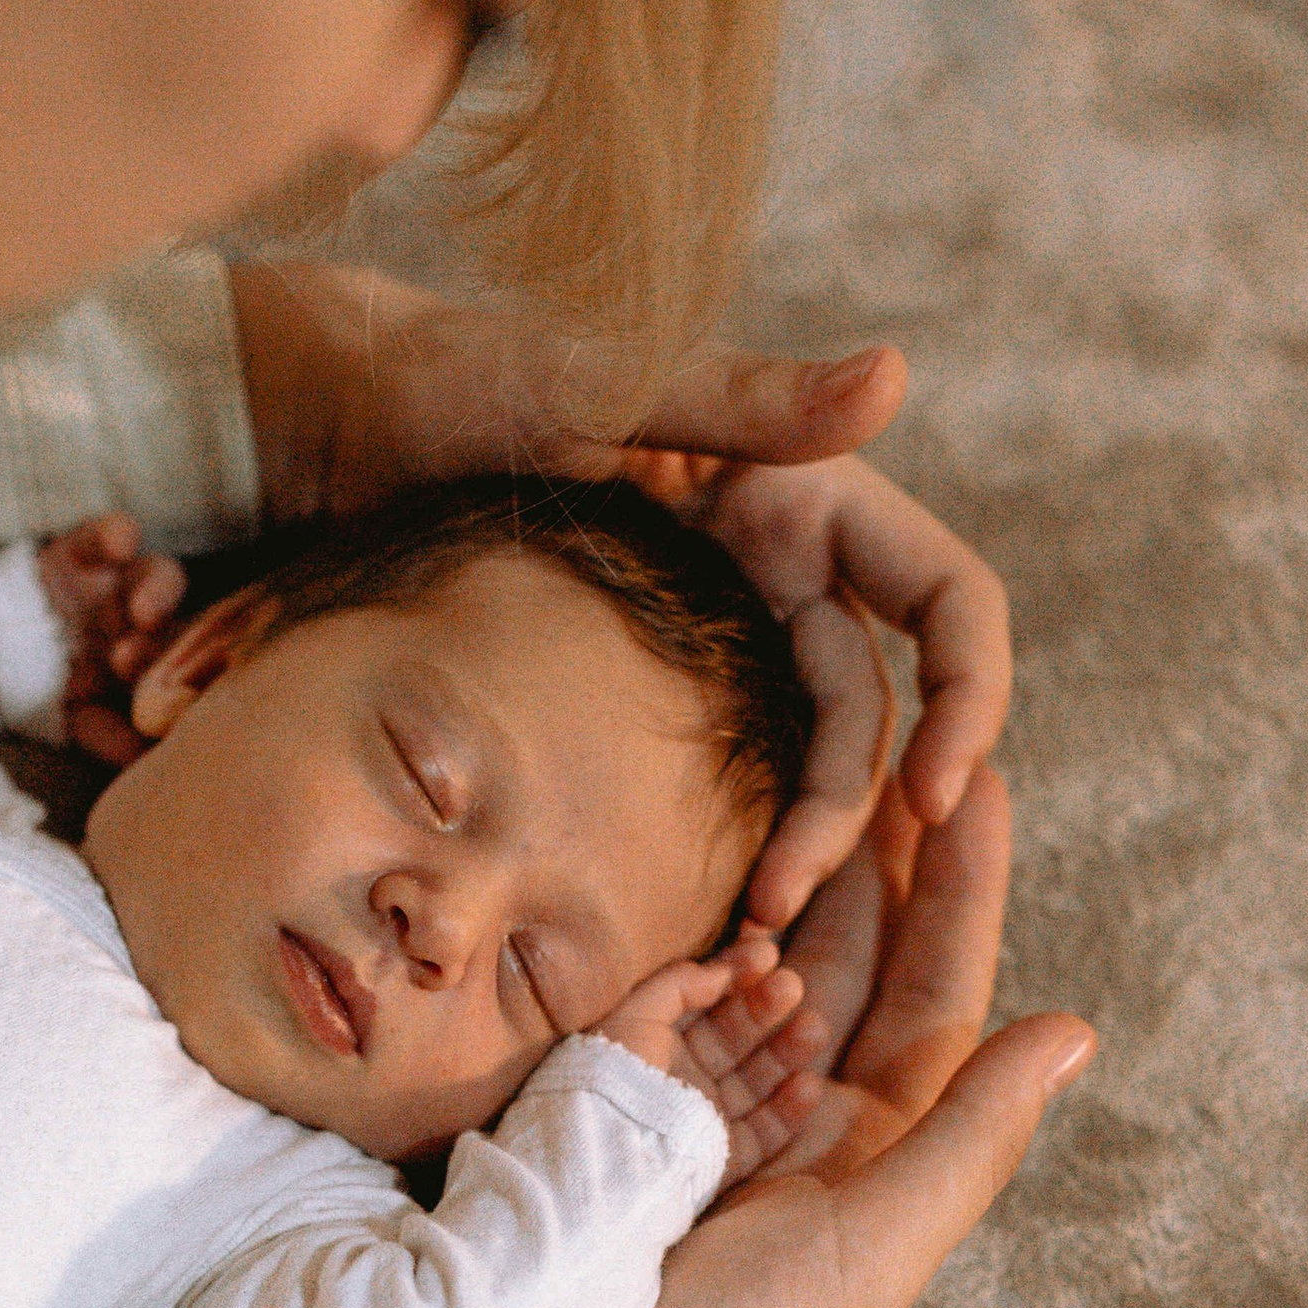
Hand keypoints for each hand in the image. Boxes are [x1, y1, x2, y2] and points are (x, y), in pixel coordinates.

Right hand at [37, 512, 185, 764]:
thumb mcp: (77, 720)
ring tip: (140, 615)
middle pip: (179, 619)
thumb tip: (141, 763)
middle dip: (164, 641)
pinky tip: (120, 543)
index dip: (188, 677)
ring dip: (155, 593)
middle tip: (139, 661)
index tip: (182, 700)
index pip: (189, 663)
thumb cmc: (51, 689)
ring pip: (157, 575)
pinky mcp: (85, 550)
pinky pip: (104, 535)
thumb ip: (109, 738)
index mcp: (156, 660)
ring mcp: (120, 582)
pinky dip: (115, 534)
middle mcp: (148, 619)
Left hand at [225, 262, 1009, 937]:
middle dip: (852, 813)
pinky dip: (730, 841)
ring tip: (745, 930)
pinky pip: (725, 778)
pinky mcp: (653, 687)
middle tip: (781, 906)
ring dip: (797, 846)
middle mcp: (782, 566)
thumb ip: (749, 399)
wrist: (337, 428)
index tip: (937, 793)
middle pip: (875, 714)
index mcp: (802, 493)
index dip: (969, 698)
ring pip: (805, 761)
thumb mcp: (601, 388)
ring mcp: (721, 629)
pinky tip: (698, 913)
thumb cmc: (462, 379)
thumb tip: (897, 377)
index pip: (945, 602)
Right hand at [255, 766, 1090, 1307]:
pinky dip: (714, 941)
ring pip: (780, 971)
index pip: (941, 994)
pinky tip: (732, 873)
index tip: (981, 778)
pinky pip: (687, 1006)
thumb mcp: (873, 1247)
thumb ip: (969, 1132)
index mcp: (885, 1160)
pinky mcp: (634, 1114)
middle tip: (895, 733)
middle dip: (880, 853)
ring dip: (804, 879)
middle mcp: (811, 1132)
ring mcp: (719, 1118)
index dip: (964, 888)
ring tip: (824, 768)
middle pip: (861, 961)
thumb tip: (1078, 1026)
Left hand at [596, 928, 808, 1183]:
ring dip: (787, 1054)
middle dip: (766, 1010)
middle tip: (792, 985)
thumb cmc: (613, 1076)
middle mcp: (681, 1080)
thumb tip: (721, 969)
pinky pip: (762, 1135)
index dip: (737, 976)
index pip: (706, 1005)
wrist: (608, 1150)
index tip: (767, 953)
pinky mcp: (719, 1159)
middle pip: (735, 1040)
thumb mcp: (633, 1012)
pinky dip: (788, 1112)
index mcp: (656, 1043)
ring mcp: (702, 1120)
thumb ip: (678, 983)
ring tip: (814, 1027)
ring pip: (756, 1083)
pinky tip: (809, 1084)